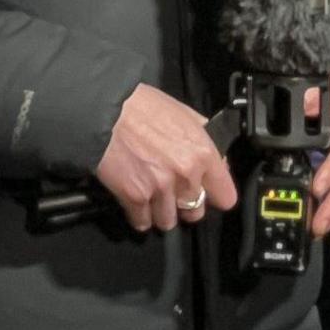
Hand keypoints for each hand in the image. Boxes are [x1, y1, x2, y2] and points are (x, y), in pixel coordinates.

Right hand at [93, 82, 237, 234]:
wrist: (104, 109)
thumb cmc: (142, 106)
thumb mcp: (184, 114)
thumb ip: (204, 139)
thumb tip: (218, 160)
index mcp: (203, 153)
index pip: (225, 197)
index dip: (214, 196)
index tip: (205, 193)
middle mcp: (186, 174)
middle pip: (195, 213)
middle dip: (183, 205)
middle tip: (171, 192)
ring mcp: (160, 188)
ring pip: (168, 222)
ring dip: (159, 212)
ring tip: (149, 196)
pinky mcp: (135, 197)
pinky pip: (142, 223)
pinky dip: (137, 216)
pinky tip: (133, 200)